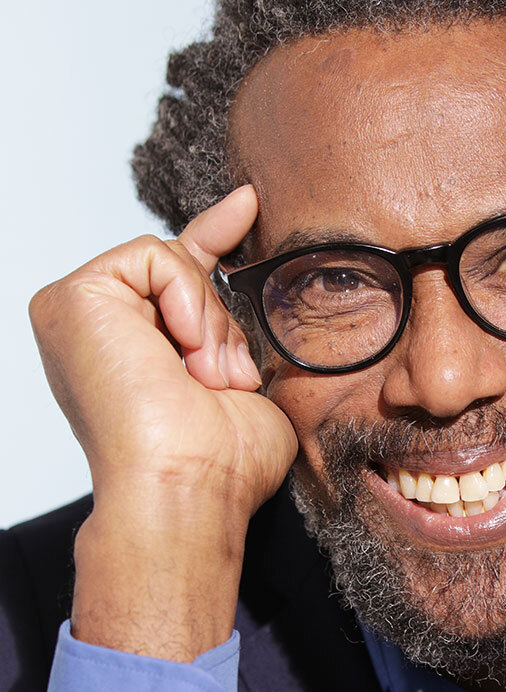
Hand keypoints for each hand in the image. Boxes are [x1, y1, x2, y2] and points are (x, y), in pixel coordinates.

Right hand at [29, 186, 296, 658]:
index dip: (213, 237)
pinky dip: (185, 299)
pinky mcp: (72, 298)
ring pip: (173, 262)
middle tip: (220, 379)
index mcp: (135, 355)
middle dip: (222, 319)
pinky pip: (155, 256)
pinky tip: (179, 350)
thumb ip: (231, 322)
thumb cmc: (221, 460)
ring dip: (208, 322)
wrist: (190, 486)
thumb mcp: (241, 374)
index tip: (247, 205)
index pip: (176, 279)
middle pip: (184, 270)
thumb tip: (244, 266)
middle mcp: (102, 333)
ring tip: (203, 376)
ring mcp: (81, 315)